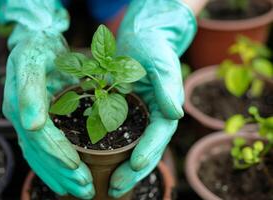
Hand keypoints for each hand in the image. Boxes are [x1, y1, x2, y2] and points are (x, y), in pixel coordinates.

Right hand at [2, 33, 94, 198]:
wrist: (35, 40)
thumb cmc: (39, 47)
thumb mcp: (34, 60)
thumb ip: (30, 91)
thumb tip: (32, 124)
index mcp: (18, 103)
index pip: (38, 136)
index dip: (57, 153)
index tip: (77, 168)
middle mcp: (19, 117)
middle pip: (39, 151)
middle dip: (62, 172)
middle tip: (86, 190)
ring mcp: (24, 121)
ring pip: (39, 156)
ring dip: (59, 176)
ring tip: (81, 192)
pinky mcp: (33, 123)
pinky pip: (39, 151)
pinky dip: (51, 168)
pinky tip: (63, 182)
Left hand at [109, 0, 196, 197]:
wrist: (139, 38)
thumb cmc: (152, 47)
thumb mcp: (161, 62)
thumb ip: (168, 86)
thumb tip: (176, 114)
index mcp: (165, 108)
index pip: (159, 134)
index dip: (149, 150)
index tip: (136, 164)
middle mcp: (153, 117)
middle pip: (146, 149)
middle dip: (133, 171)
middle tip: (116, 188)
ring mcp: (138, 118)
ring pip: (131, 149)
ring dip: (122, 169)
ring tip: (109, 188)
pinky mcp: (122, 115)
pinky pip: (117, 138)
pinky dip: (110, 154)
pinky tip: (97, 165)